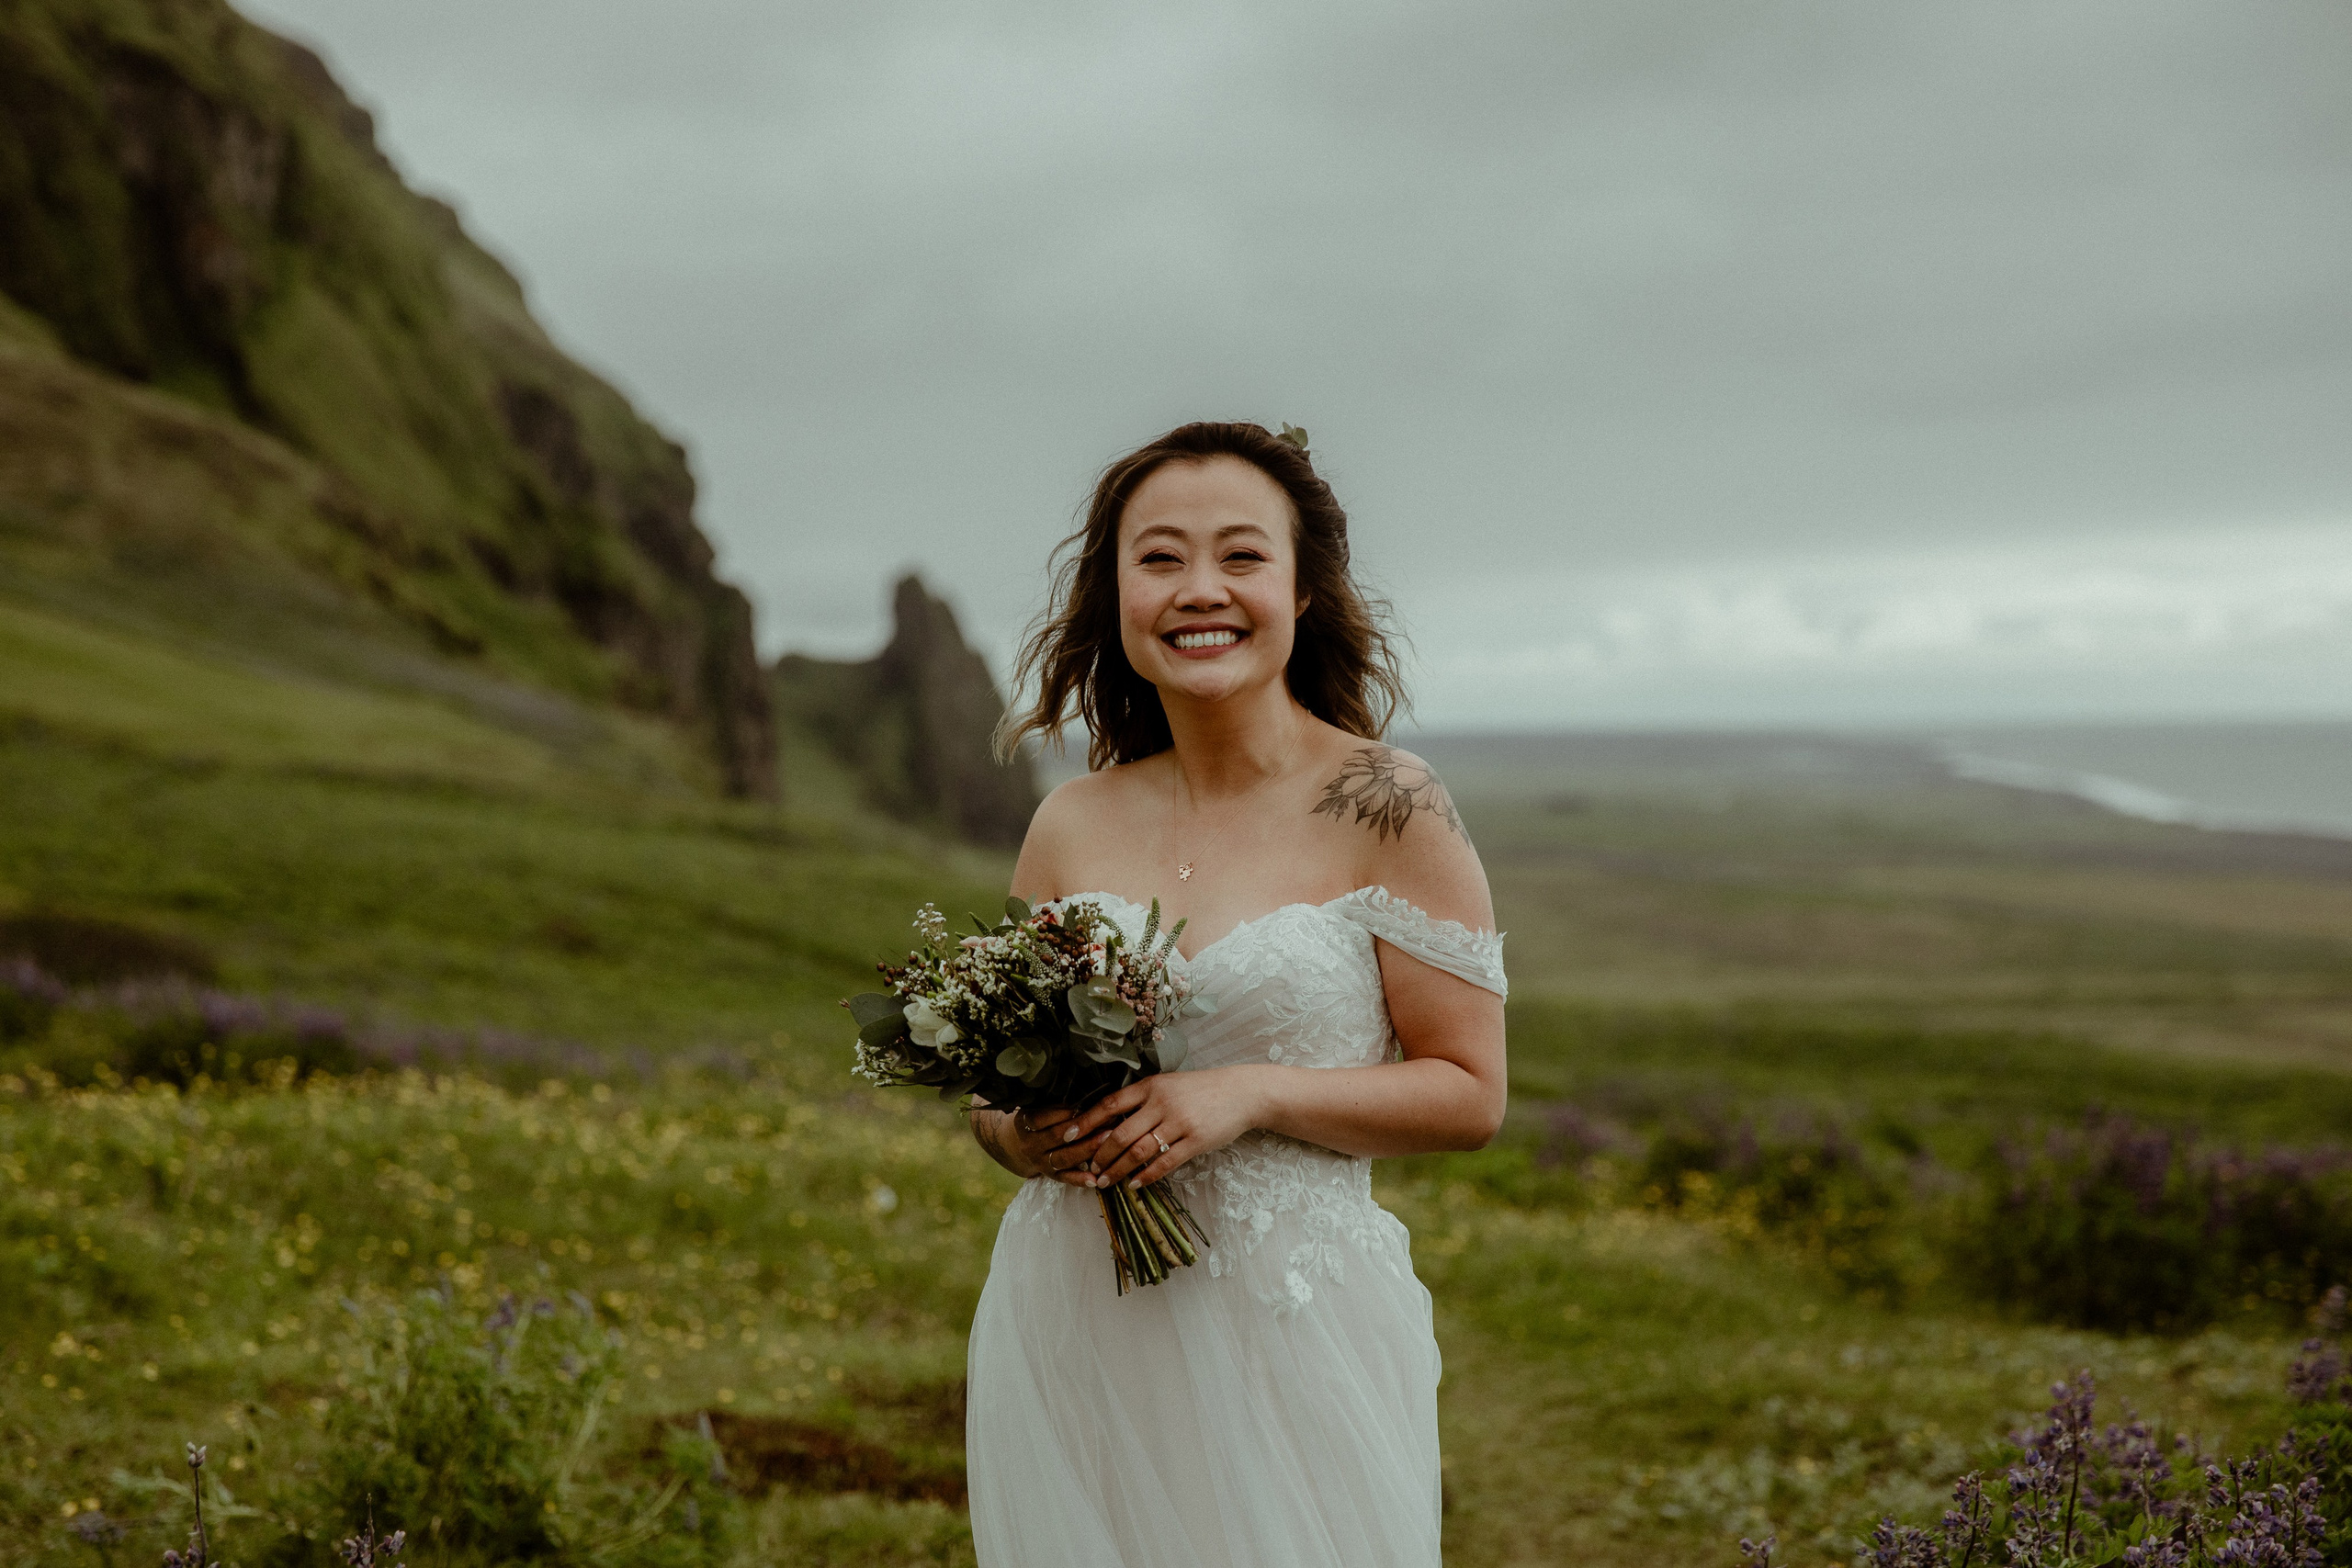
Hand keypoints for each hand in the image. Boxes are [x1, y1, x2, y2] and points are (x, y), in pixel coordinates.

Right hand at [975, 1105, 1107, 1186]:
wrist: (1017, 1145)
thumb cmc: (1038, 1117)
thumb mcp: (1038, 1105)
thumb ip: (1056, 1100)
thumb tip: (1088, 1087)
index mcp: (1024, 1123)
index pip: (1042, 1118)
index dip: (1064, 1112)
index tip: (1085, 1105)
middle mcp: (1030, 1144)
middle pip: (1056, 1137)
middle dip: (1082, 1130)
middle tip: (1107, 1121)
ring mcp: (1039, 1162)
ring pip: (1063, 1158)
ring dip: (1086, 1151)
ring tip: (1107, 1143)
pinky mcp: (1049, 1176)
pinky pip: (1065, 1178)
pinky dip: (1079, 1180)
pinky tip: (1095, 1180)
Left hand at [1060, 1067, 1269, 1189]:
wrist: (1241, 1093)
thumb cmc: (1201, 1090)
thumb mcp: (1169, 1085)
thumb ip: (1143, 1100)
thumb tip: (1109, 1121)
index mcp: (1151, 1086)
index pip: (1110, 1104)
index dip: (1086, 1121)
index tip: (1068, 1135)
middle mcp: (1162, 1102)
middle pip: (1120, 1133)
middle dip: (1101, 1154)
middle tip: (1090, 1169)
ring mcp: (1179, 1122)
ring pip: (1139, 1151)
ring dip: (1118, 1169)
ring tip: (1106, 1181)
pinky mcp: (1195, 1141)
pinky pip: (1164, 1163)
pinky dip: (1146, 1176)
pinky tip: (1135, 1185)